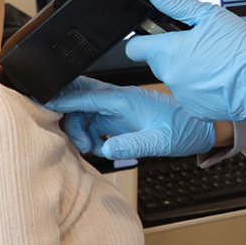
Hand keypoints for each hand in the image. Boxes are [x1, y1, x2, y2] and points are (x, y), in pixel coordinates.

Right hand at [48, 81, 214, 160]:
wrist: (200, 129)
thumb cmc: (184, 129)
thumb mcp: (160, 141)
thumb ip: (132, 144)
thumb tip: (106, 149)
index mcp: (126, 100)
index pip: (88, 95)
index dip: (64, 98)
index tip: (45, 104)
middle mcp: (118, 101)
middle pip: (79, 99)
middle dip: (67, 115)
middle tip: (72, 138)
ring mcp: (117, 110)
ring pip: (83, 113)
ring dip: (78, 130)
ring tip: (89, 149)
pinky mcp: (118, 120)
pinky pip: (93, 124)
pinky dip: (88, 136)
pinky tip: (98, 149)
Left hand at [124, 0, 245, 122]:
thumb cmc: (241, 47)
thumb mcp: (210, 16)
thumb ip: (175, 4)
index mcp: (169, 53)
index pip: (134, 47)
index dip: (145, 38)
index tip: (158, 34)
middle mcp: (171, 78)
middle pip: (159, 62)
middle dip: (173, 52)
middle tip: (199, 44)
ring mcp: (182, 97)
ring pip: (176, 78)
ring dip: (188, 70)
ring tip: (214, 61)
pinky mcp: (196, 111)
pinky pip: (190, 95)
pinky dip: (200, 88)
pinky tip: (219, 78)